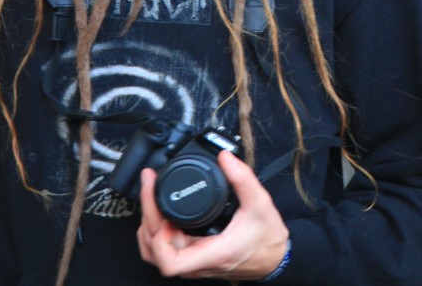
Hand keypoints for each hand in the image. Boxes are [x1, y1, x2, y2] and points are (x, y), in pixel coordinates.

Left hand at [136, 150, 290, 279]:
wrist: (274, 258)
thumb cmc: (267, 238)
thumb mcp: (260, 203)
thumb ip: (243, 179)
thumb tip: (226, 158)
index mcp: (211, 254)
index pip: (169, 262)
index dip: (158, 237)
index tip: (162, 211)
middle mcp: (197, 264)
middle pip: (154, 250)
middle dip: (148, 217)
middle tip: (151, 187)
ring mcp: (192, 264)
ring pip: (154, 253)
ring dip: (148, 227)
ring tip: (153, 200)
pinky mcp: (192, 259)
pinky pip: (163, 251)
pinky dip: (156, 234)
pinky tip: (162, 216)